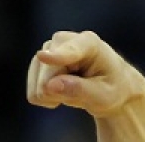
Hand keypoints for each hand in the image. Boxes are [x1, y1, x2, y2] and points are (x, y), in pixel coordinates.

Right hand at [25, 31, 144, 117]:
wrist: (109, 86)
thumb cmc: (112, 88)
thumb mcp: (104, 95)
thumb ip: (80, 90)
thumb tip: (50, 86)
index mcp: (89, 43)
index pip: (69, 50)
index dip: (56, 56)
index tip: (42, 57)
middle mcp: (64, 40)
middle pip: (48, 75)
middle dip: (60, 92)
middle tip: (83, 94)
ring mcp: (48, 50)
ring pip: (37, 85)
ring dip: (54, 96)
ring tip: (74, 91)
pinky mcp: (38, 62)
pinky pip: (32, 91)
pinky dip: (46, 98)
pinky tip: (62, 92)